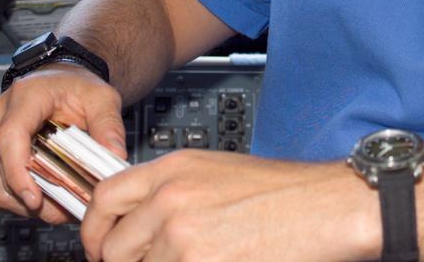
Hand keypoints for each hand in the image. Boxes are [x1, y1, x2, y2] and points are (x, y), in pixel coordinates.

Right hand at [0, 64, 127, 222]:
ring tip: (60, 208)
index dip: (19, 172)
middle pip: (1, 168)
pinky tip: (49, 201)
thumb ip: (109, 126)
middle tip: (64, 210)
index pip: (10, 137)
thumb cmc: (75, 86)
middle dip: (31, 197)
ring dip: (26, 203)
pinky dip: (22, 199)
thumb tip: (115, 155)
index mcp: (24, 97)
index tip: (34, 198)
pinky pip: (0, 185)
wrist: (61, 81)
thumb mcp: (102, 98)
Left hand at [80, 149, 379, 261]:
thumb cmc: (286, 192)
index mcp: (173, 169)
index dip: (95, 231)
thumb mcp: (218, 172)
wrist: (328, 207)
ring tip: (197, 260)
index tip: (101, 248)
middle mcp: (171, 199)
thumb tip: (140, 223)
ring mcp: (184, 237)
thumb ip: (172, 191)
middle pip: (113, 248)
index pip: (103, 198)